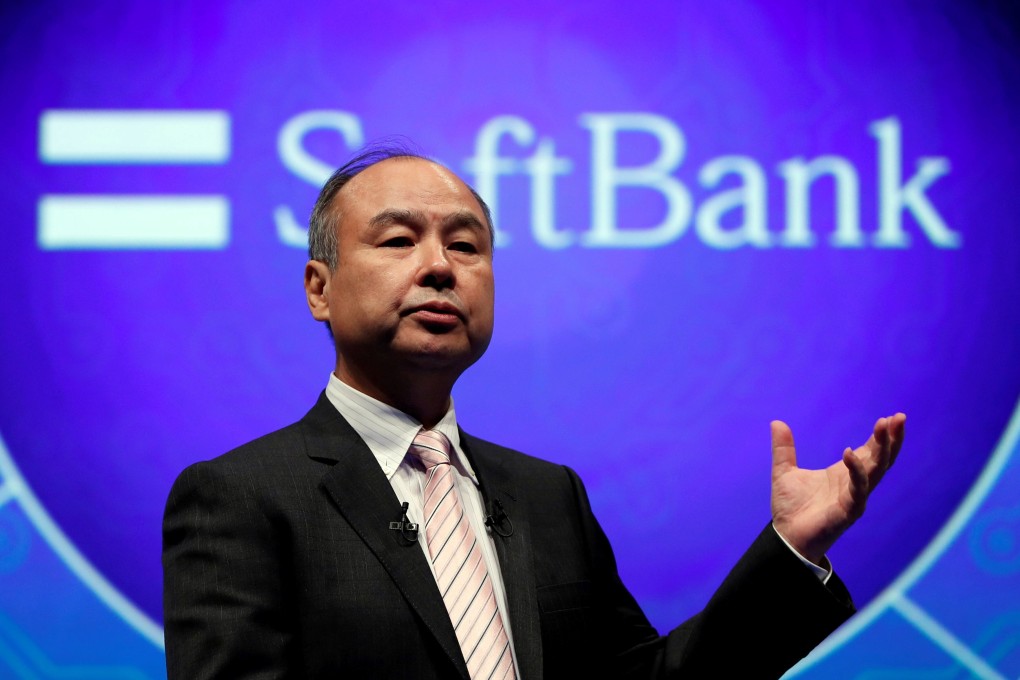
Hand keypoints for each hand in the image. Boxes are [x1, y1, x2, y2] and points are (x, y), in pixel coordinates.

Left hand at [770, 413, 905, 564]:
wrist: (786, 537)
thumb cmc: (791, 508)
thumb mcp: (784, 471)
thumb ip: (784, 448)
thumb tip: (776, 422)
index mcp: (844, 473)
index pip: (870, 451)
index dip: (881, 436)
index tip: (891, 417)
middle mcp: (854, 484)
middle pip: (881, 459)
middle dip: (891, 439)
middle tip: (898, 417)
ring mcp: (854, 498)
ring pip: (875, 471)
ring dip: (882, 450)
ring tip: (883, 427)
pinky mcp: (848, 511)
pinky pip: (858, 490)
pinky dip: (856, 471)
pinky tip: (849, 453)